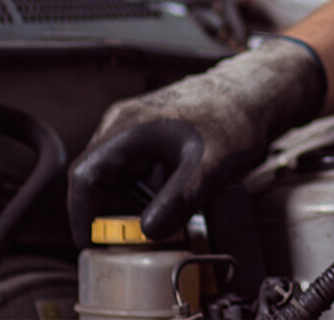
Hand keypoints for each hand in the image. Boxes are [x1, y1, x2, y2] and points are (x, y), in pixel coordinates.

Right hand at [67, 38, 324, 242]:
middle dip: (112, 211)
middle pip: (97, 179)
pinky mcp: (148, 134)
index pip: (84, 176)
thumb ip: (179, 199)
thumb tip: (149, 231)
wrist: (252, 93)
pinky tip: (178, 191)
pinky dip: (147, 189)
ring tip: (170, 208)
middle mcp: (122, 124)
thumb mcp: (209, 166)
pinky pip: (135, 169)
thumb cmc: (233, 118)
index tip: (89, 241)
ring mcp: (133, 128)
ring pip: (117, 176)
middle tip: (137, 236)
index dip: (81, 213)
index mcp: (126, 127)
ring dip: (133, 201)